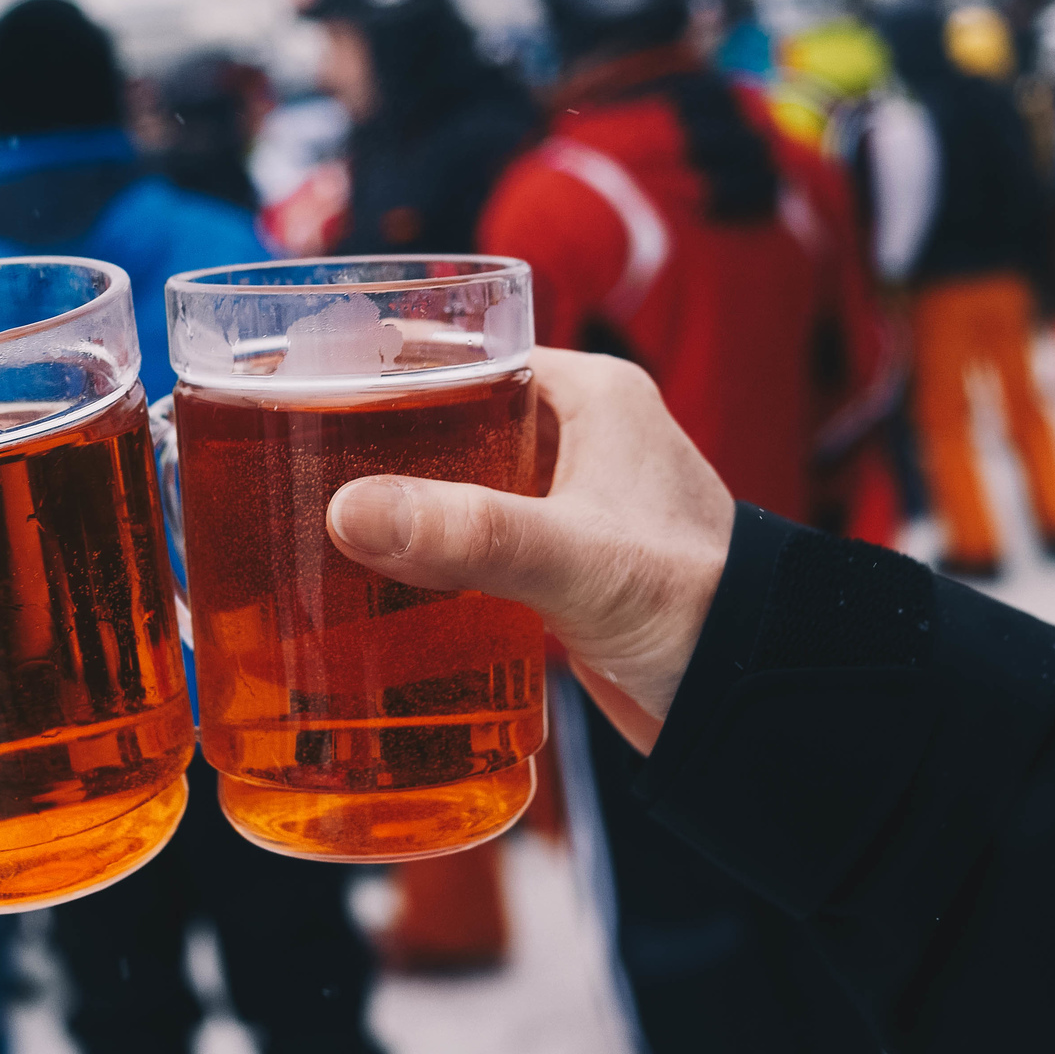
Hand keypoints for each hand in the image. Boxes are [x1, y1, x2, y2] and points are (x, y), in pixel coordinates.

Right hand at [327, 348, 734, 753]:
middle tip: (297, 462)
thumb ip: (467, 533)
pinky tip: (377, 582)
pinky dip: (433, 556)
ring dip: (404, 504)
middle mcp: (583, 438)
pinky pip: (480, 542)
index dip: (393, 366)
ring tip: (315, 518)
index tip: (315, 383)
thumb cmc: (699, 604)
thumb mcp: (574, 559)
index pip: (472, 352)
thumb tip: (350, 510)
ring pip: (463, 483)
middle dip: (381, 441)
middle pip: (454, 419)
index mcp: (594, 395)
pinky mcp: (566, 566)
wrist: (756, 701)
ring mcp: (574, 504)